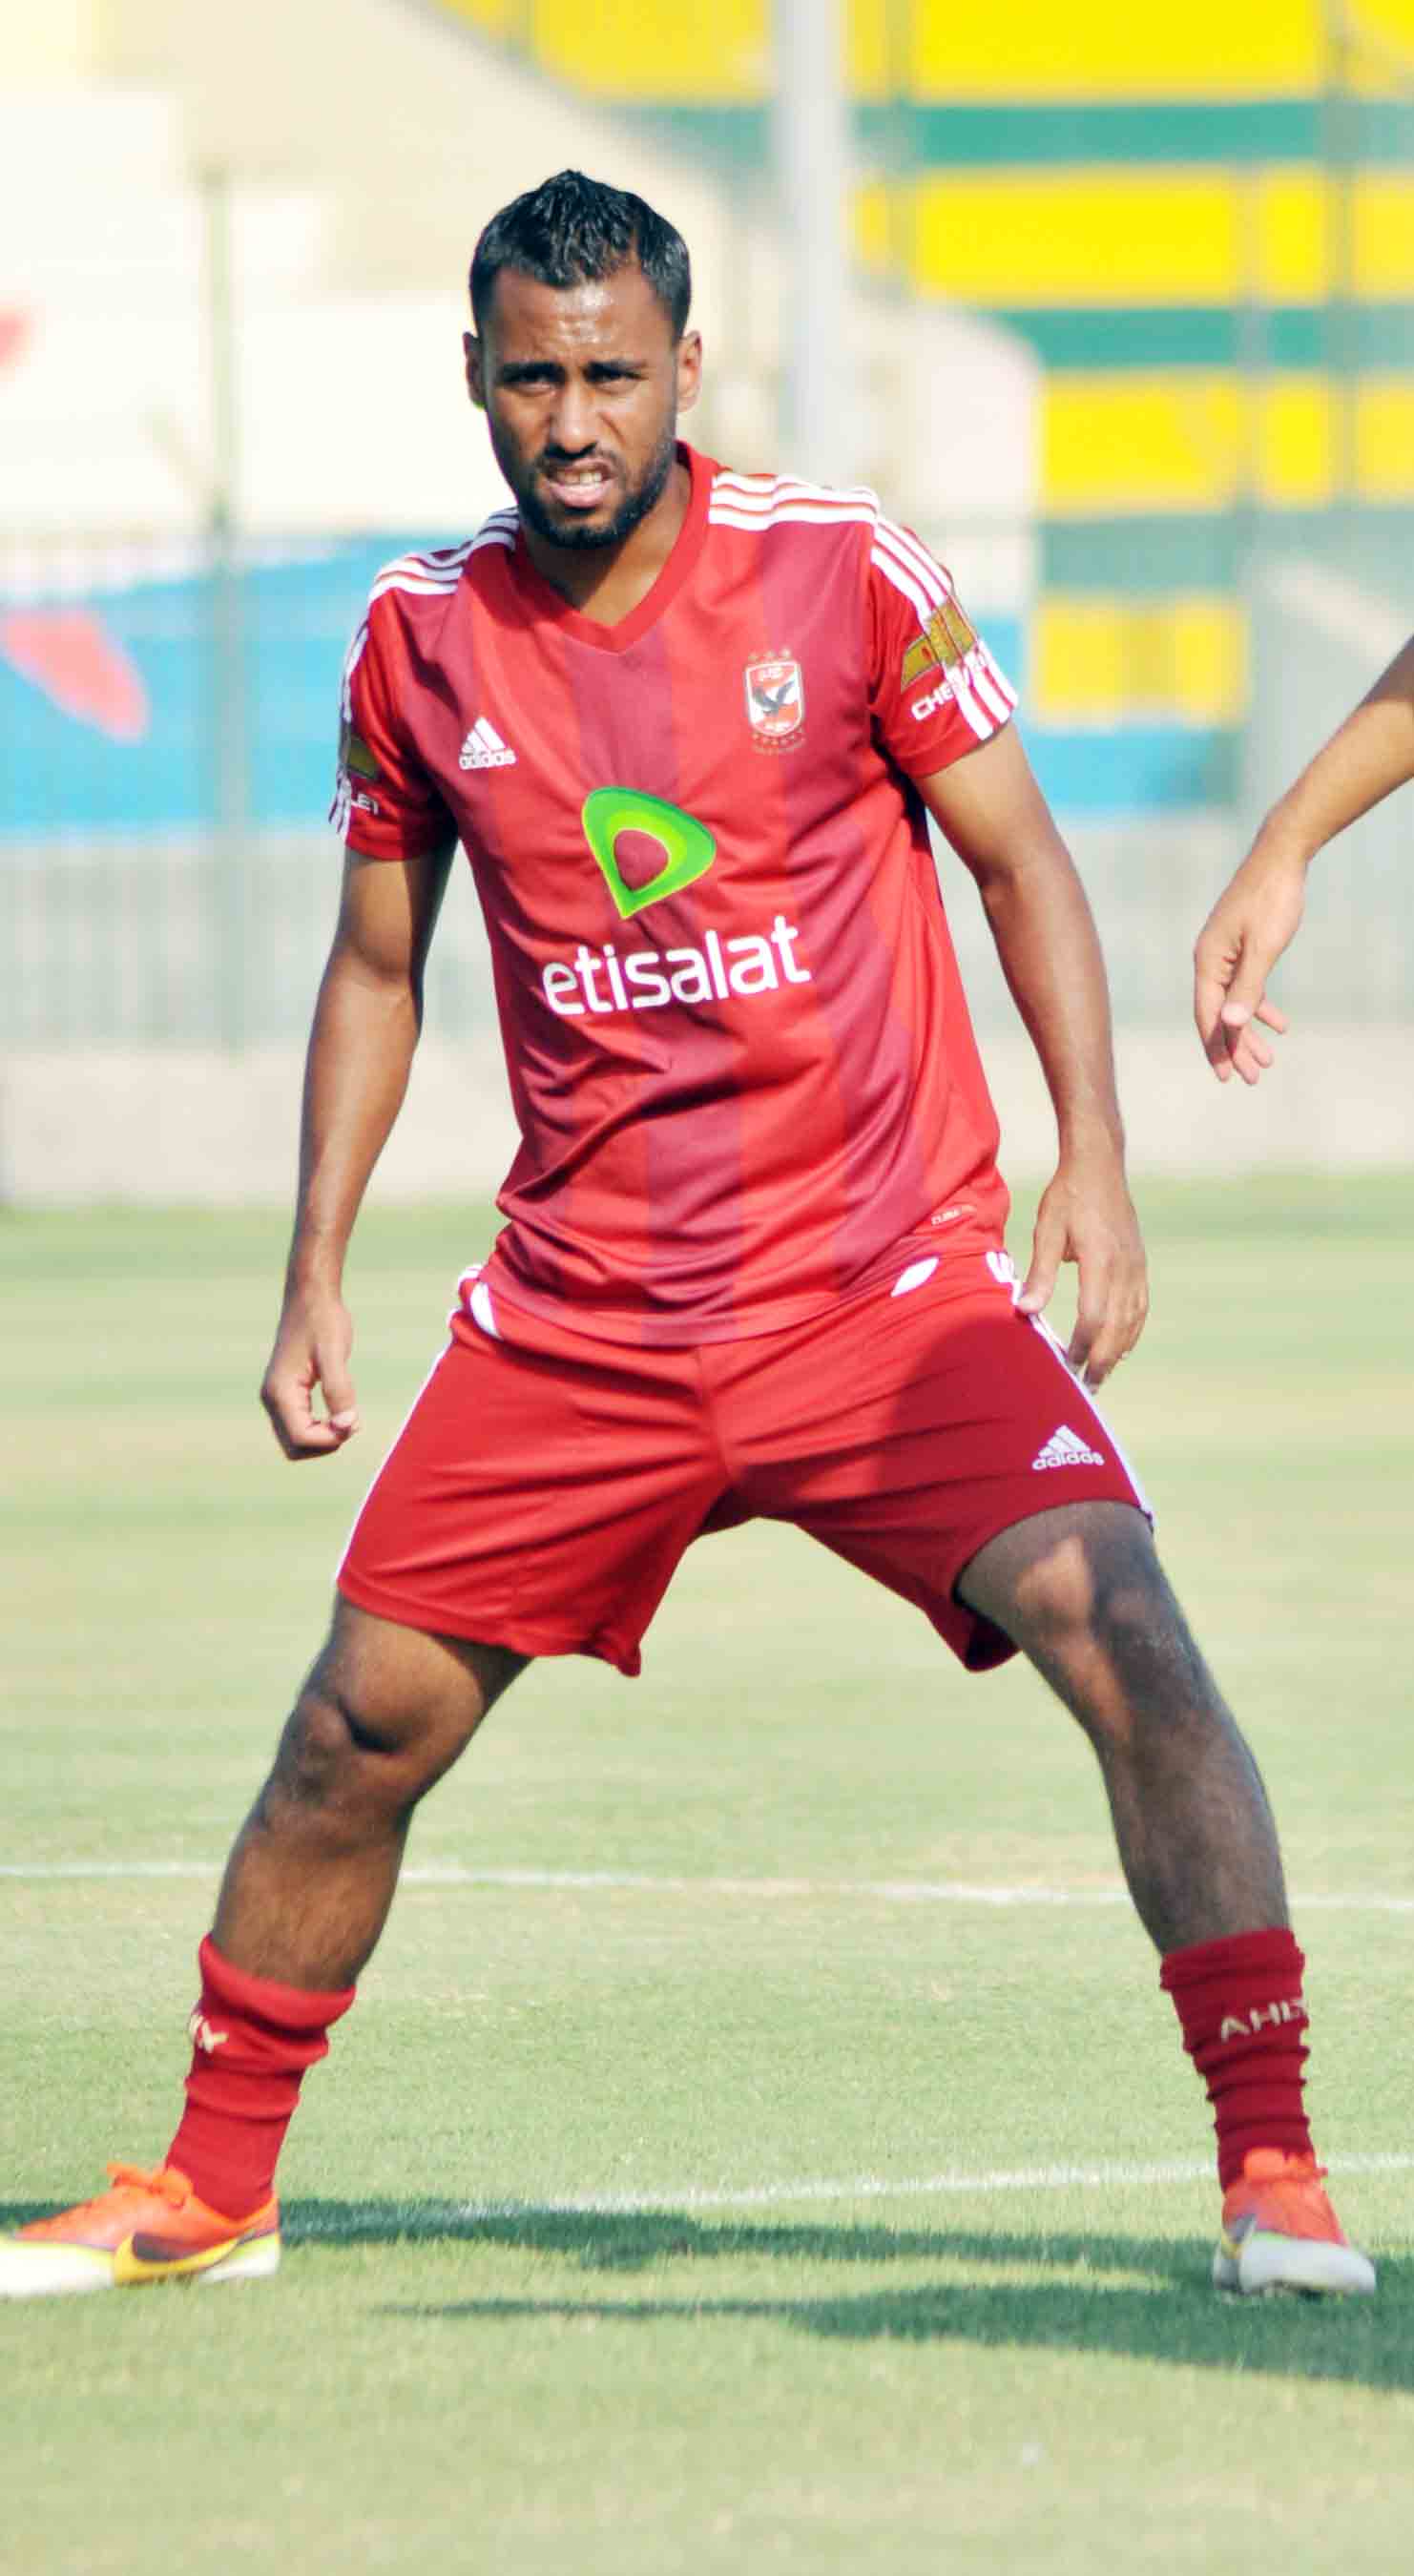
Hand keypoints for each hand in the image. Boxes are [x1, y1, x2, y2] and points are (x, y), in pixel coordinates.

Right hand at [260, 1285, 360, 1459]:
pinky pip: (300, 1425)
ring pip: (297, 1440)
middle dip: (325, 1441)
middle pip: (295, 1447)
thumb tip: (346, 1425)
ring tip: (347, 1414)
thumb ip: (339, 1390)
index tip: (355, 1420)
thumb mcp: (335, 1354)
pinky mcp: (287, 1393)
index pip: (301, 1437)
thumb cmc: (323, 1320)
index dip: (331, 1438)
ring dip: (324, 1436)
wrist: (311, 1296)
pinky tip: (340, 1409)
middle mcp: (273, 1398)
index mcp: (280, 1391)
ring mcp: (278, 1397)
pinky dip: (321, 1426)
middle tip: (351, 1420)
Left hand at [1016, 1155, 1148, 1387]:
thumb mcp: (1047, 1230)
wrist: (1100, 1165)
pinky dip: (1132, 1331)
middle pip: (1117, 1327)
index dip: (1080, 1345)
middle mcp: (1125, 1268)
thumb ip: (1039, 1273)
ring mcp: (1137, 1266)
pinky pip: (1141, 1306)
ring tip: (1101, 1375)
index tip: (1065, 1365)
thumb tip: (1025, 1311)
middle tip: (1086, 1387)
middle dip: (1101, 1360)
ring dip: (1118, 1351)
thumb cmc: (1068, 1195)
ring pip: (1133, 1320)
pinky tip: (1123, 1347)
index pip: (1093, 1317)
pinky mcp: (1140, 1264)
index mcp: (1100, 1260)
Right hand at [1194, 846, 1302, 1084]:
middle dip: (1235, 1048)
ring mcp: (1223, 955)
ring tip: (1268, 1060)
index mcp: (1207, 962)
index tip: (1229, 1077)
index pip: (1207, 1016)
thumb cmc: (1272, 900)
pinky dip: (1259, 1007)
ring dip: (1248, 1032)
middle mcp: (1209, 961)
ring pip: (1232, 1004)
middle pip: (1218, 1016)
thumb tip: (1228, 1026)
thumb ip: (1246, 988)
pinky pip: (1245, 987)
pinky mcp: (1239, 948)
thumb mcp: (1264, 948)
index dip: (1217, 1048)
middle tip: (1252, 1078)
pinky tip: (1279, 1024)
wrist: (1280, 857)